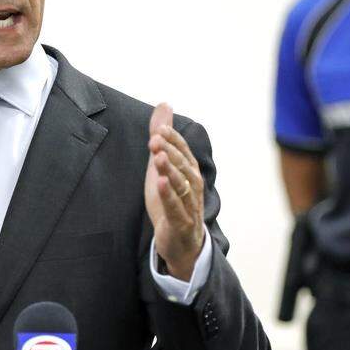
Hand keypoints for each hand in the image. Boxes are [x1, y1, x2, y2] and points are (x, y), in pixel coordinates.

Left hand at [144, 103, 204, 280]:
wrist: (180, 245)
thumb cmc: (172, 202)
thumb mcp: (162, 167)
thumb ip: (162, 138)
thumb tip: (164, 104)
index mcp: (190, 173)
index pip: (185, 152)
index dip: (174, 140)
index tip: (160, 128)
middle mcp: (194, 188)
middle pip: (185, 166)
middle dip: (171, 152)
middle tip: (155, 139)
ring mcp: (189, 206)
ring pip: (183, 186)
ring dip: (171, 170)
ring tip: (158, 157)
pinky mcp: (181, 224)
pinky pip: (176, 208)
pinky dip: (169, 195)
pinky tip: (161, 183)